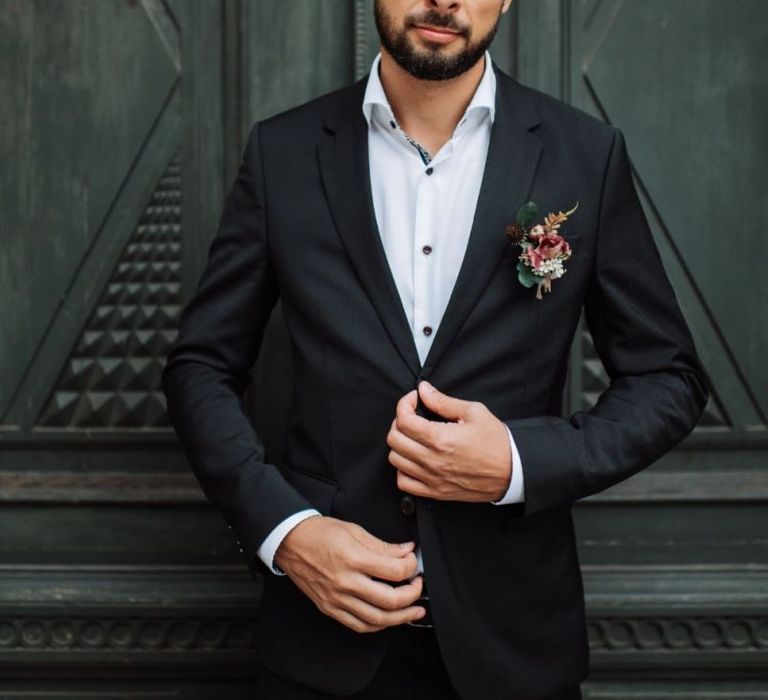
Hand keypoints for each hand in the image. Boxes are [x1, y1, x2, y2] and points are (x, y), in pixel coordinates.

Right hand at [273, 515, 425, 632]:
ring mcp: (337, 599)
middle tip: (418, 587)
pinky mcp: (330, 608)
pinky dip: (378, 625)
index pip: (395, 571)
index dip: (411, 567)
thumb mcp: (354, 530)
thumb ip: (382, 545)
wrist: (290, 542)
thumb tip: (405, 551)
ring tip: (413, 611)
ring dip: (401, 617)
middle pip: (390, 600)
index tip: (413, 563)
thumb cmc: (319, 533)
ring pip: (377, 619)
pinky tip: (387, 619)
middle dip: (412, 595)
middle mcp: (345, 582)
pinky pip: (359, 625)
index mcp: (353, 558)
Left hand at [386, 381, 512, 501]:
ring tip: (414, 437)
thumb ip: (443, 401)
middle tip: (413, 416)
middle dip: (399, 422)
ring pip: (395, 460)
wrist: (512, 472)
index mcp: (441, 438)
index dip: (404, 404)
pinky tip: (414, 459)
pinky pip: (404, 483)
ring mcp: (432, 478)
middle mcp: (432, 460)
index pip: (404, 420)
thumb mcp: (474, 412)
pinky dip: (403, 469)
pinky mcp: (435, 492)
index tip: (414, 400)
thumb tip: (424, 390)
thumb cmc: (496, 442)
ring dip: (400, 444)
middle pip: (394, 439)